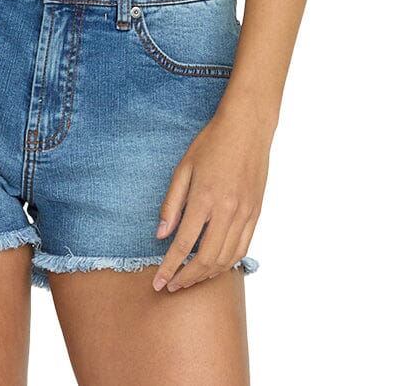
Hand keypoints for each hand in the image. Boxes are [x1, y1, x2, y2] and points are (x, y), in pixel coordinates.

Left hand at [152, 106, 271, 292]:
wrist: (247, 128)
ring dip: (206, 275)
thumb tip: (161, 235)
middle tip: (171, 286)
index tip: (158, 282)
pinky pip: (242, 248)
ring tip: (189, 280)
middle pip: (205, 259)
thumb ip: (172, 203)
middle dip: (186, 278)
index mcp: (205, 198)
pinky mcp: (255, 214)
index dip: (169, 267)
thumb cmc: (211, 143)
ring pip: (226, 259)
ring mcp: (245, 214)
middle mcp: (227, 211)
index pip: (184, 244)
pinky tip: (213, 266)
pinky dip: (226, 263)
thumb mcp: (184, 168)